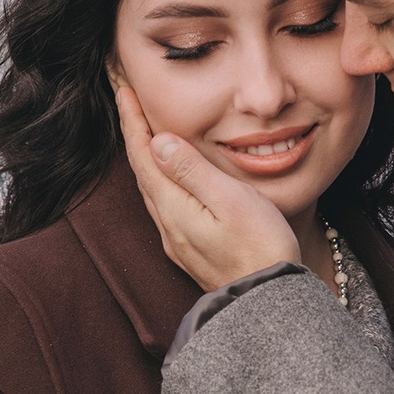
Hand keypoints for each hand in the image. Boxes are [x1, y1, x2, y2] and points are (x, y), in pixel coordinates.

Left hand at [113, 78, 300, 290]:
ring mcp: (179, 241)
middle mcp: (168, 226)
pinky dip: (161, 179)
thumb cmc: (260, 248)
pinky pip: (166, 204)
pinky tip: (170, 178)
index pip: (143, 155)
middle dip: (134, 134)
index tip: (123, 90)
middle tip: (129, 102)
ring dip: (146, 157)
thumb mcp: (230, 200)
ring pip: (152, 189)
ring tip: (145, 131)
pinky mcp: (192, 250)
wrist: (270, 303)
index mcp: (174, 208)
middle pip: (142, 171)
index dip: (132, 121)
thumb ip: (192, 170)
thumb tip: (158, 142)